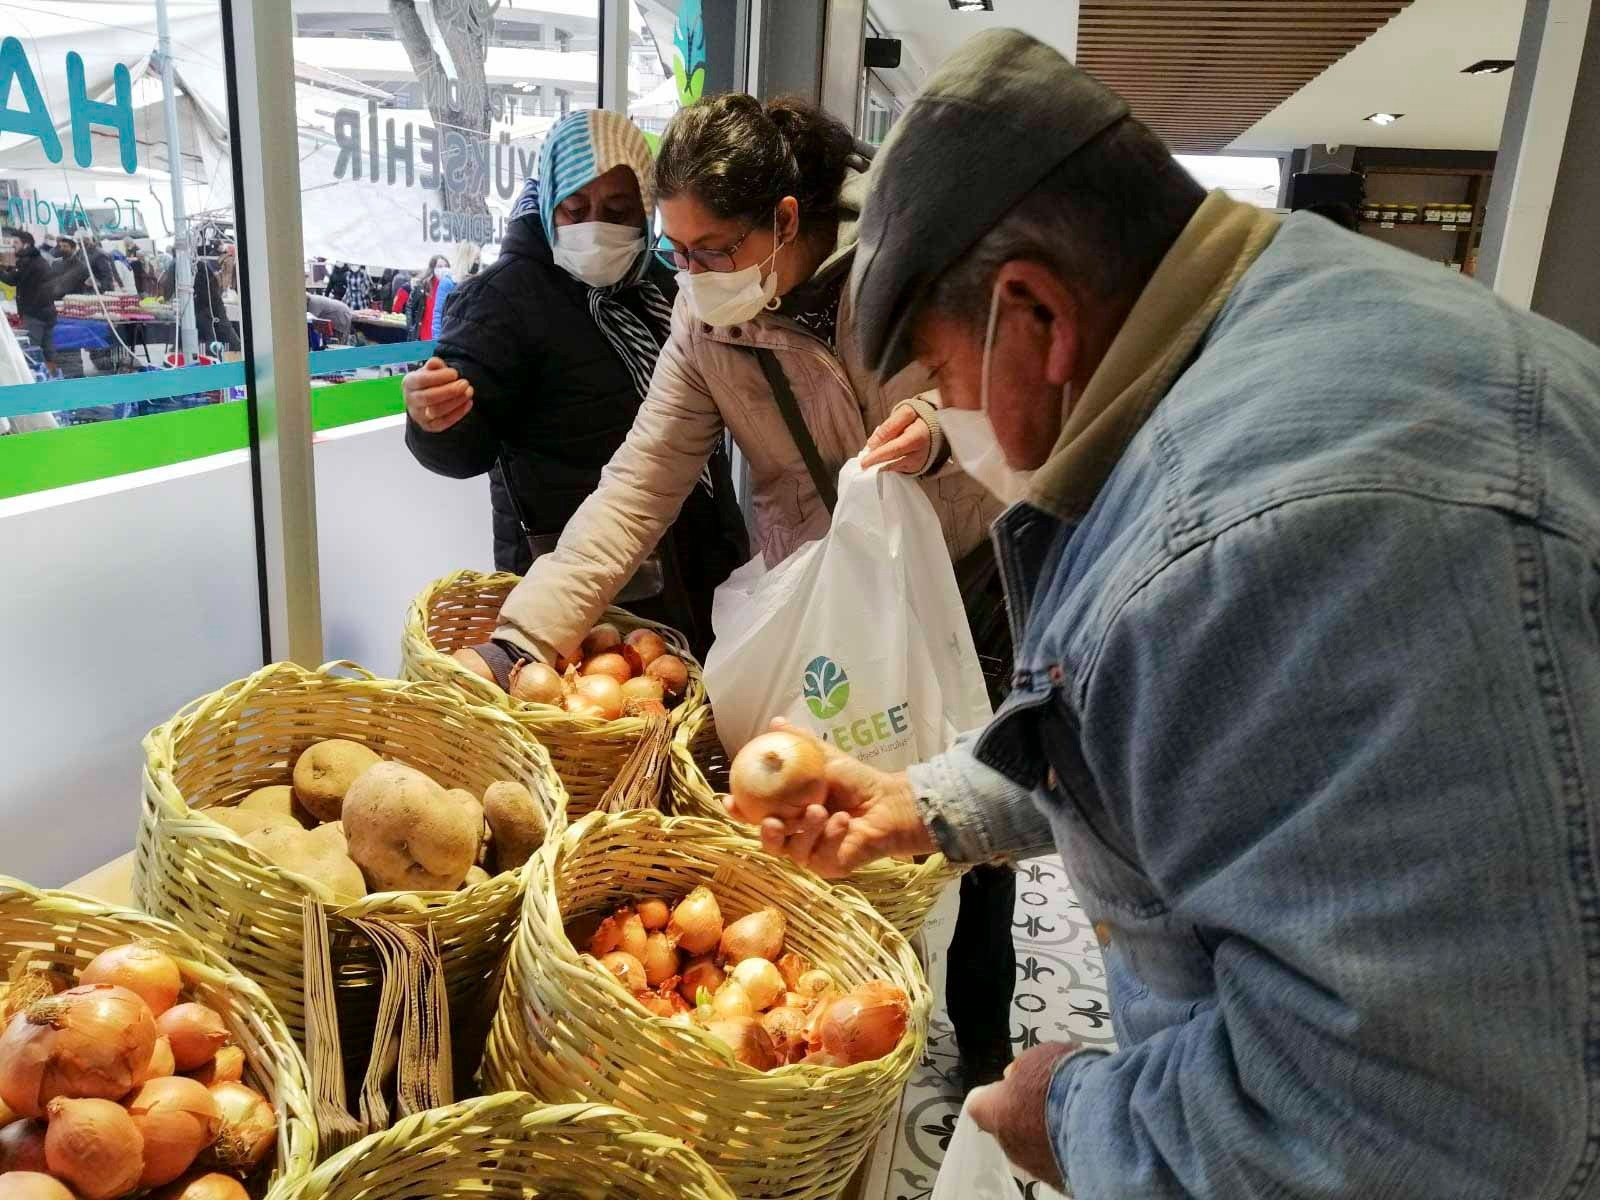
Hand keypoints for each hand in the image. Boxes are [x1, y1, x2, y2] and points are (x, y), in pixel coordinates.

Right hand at [405, 357, 472, 431]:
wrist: (423, 401)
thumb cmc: (429, 382)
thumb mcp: (429, 370)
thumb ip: (434, 365)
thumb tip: (437, 363)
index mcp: (408, 383)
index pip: (422, 380)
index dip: (439, 377)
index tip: (455, 373)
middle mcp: (410, 401)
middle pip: (429, 398)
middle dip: (450, 390)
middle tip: (465, 383)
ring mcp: (419, 416)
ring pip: (437, 411)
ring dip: (456, 402)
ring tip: (469, 392)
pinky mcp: (429, 426)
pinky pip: (444, 422)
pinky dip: (458, 413)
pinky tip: (468, 403)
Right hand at [726, 720, 935, 876]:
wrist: (888, 802)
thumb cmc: (857, 781)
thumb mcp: (825, 758)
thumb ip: (800, 743)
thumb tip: (775, 722)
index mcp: (788, 812)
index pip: (755, 815)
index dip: (739, 811)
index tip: (730, 801)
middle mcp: (795, 835)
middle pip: (768, 841)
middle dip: (766, 833)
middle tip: (772, 821)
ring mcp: (811, 853)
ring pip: (792, 851)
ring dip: (805, 830)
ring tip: (820, 810)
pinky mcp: (829, 866)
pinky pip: (820, 856)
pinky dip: (830, 836)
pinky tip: (843, 821)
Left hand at [859, 405, 930, 473]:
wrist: (933, 428)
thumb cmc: (917, 419)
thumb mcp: (905, 413)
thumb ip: (889, 426)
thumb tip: (873, 443)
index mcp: (918, 435)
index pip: (896, 448)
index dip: (879, 455)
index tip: (864, 461)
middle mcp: (920, 452)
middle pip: (893, 460)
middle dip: (876, 462)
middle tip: (863, 463)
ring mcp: (918, 462)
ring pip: (894, 467)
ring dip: (879, 464)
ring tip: (870, 460)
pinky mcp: (915, 468)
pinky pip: (897, 469)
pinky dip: (886, 465)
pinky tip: (880, 460)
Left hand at [968, 1041, 1076, 1187]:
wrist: (1101, 1116)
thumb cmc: (1062, 1082)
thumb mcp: (1036, 1058)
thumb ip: (1020, 1069)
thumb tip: (1015, 1076)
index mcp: (993, 1110)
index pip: (979, 1103)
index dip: (994, 1093)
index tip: (1010, 1086)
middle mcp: (1007, 1142)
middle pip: (1005, 1126)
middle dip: (1021, 1113)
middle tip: (1045, 1097)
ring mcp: (1032, 1163)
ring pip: (1029, 1145)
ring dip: (1043, 1132)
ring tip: (1069, 1114)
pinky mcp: (1057, 1178)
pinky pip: (1053, 1159)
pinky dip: (1062, 1148)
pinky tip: (1080, 1131)